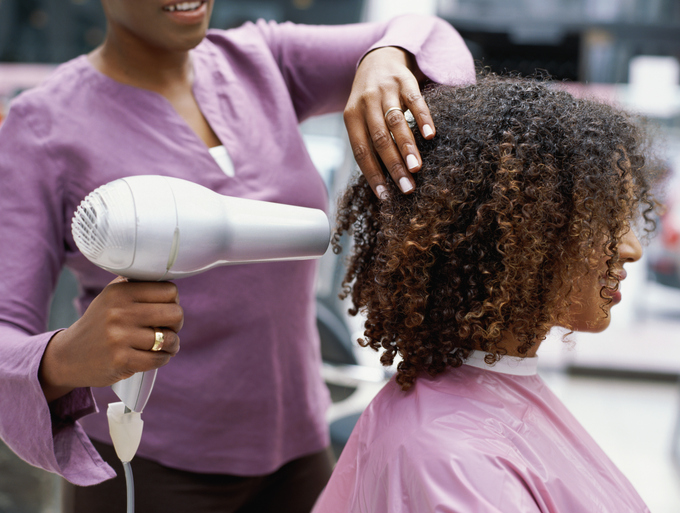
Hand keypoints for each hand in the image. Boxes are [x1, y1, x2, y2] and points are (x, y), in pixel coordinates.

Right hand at [39, 277, 182, 402]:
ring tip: (166, 345)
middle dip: (176, 324)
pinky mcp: (121, 360)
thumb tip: (169, 279)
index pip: (169, 291)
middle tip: (169, 329)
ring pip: (169, 338)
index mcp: (120, 291)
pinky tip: (157, 356)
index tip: (166, 309)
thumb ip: (136, 284)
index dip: (173, 302)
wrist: (68, 356)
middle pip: (174, 313)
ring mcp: (119, 337)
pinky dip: (163, 358)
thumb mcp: (111, 296)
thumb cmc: (99, 323)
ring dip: (172, 344)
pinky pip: (158, 358)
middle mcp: (119, 312)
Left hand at [344, 46, 434, 198]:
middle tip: (407, 188)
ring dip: (407, 147)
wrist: (378, 58)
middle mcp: (366, 102)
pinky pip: (415, 100)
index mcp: (351, 116)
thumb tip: (382, 181)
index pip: (361, 150)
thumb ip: (368, 142)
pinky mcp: (405, 80)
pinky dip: (423, 118)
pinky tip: (430, 135)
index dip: (372, 174)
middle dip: (393, 166)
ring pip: (396, 122)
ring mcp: (385, 90)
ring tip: (417, 169)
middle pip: (379, 139)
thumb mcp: (360, 118)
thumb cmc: (369, 100)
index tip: (385, 195)